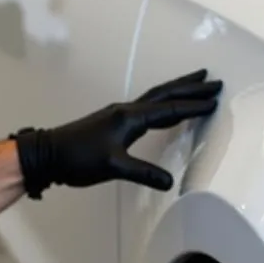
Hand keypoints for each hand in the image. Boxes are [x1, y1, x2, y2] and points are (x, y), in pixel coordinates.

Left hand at [12, 70, 221, 197]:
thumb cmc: (79, 159)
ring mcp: (120, 114)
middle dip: (190, 87)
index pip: (168, 109)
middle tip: (214, 80)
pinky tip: (167, 107)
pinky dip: (164, 101)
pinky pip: (148, 105)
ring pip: (156, 96)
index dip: (192, 107)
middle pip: (165, 93)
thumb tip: (171, 182)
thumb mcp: (113, 167)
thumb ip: (142, 173)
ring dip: (178, 89)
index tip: (214, 101)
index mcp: (130, 118)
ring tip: (196, 82)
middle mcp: (127, 110)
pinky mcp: (115, 121)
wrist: (48, 154)